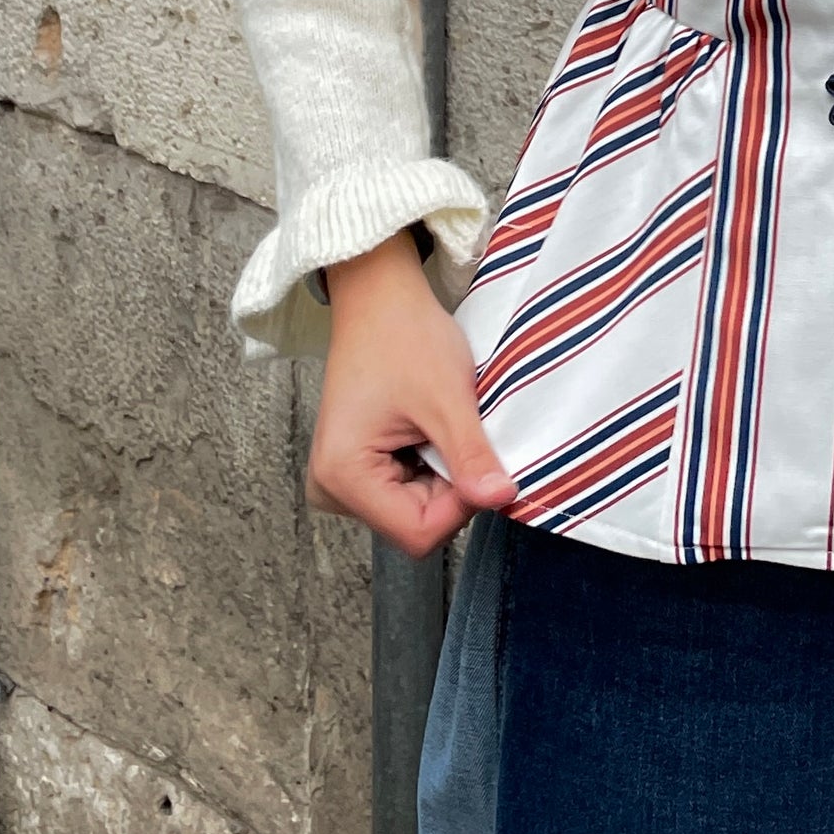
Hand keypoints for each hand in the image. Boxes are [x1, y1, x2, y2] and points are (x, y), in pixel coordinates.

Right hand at [307, 231, 517, 557]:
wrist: (379, 300)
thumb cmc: (405, 338)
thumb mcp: (447, 399)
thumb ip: (472, 457)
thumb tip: (502, 500)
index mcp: (343, 477)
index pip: (419, 534)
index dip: (461, 504)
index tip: (475, 457)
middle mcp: (331, 489)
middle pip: (415, 526)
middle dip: (450, 487)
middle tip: (454, 430)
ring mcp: (340, 482)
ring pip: (414, 511)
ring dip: (441, 475)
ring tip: (436, 424)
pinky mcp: (355, 470)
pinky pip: (406, 492)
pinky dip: (429, 466)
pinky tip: (424, 428)